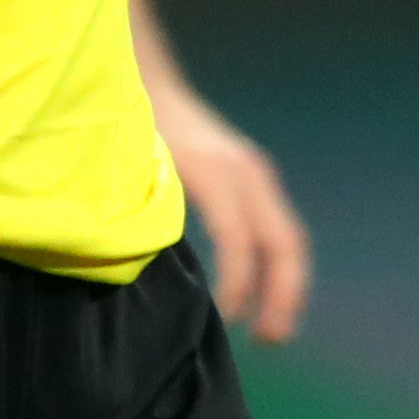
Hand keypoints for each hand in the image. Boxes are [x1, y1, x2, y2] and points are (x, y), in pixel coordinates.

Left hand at [152, 81, 312, 341]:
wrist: (145, 78)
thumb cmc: (128, 128)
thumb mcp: (131, 168)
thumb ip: (144, 213)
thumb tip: (147, 271)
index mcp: (213, 170)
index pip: (238, 236)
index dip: (238, 283)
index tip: (226, 319)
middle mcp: (245, 170)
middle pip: (284, 241)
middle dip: (283, 294)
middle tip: (268, 341)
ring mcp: (254, 172)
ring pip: (289, 238)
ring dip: (287, 286)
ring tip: (271, 331)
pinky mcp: (253, 178)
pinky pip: (278, 229)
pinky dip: (277, 267)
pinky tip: (261, 297)